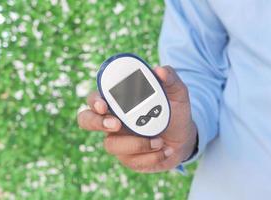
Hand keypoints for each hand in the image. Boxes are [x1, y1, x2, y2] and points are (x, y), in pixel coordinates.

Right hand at [77, 66, 196, 172]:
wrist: (183, 137)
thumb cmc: (174, 111)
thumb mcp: (177, 93)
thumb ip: (170, 78)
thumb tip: (159, 71)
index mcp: (119, 102)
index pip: (96, 98)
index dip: (94, 101)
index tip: (104, 104)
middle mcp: (113, 120)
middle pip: (86, 120)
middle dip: (96, 122)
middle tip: (116, 124)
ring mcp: (119, 141)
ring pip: (110, 145)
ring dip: (136, 144)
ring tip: (159, 141)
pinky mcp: (128, 158)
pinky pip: (131, 161)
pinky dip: (151, 157)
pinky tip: (166, 150)